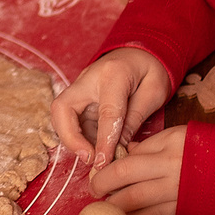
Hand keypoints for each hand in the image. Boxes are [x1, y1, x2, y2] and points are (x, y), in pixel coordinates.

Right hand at [51, 46, 169, 165]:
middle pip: (62, 108)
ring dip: (72, 140)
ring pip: (60, 115)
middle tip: (88, 158)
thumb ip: (135, 118)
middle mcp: (88, 79)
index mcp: (114, 73)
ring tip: (93, 157)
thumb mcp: (154, 92)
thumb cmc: (150, 70)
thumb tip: (118, 148)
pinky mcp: (78, 98)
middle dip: (70, 138)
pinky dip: (77, 137)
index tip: (104, 162)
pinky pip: (70, 120)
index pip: (106, 112)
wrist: (140, 52)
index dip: (104, 140)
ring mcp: (80, 87)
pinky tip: (93, 148)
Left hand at [88, 125, 185, 214]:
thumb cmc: (207, 149)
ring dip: (117, 210)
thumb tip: (123, 154)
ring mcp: (175, 197)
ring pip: (136, 208)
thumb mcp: (176, 137)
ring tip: (107, 207)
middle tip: (95, 193)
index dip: (105, 174)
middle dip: (104, 193)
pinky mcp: (182, 214)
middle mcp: (169, 176)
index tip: (95, 177)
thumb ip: (148, 146)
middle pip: (126, 189)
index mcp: (166, 153)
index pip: (124, 165)